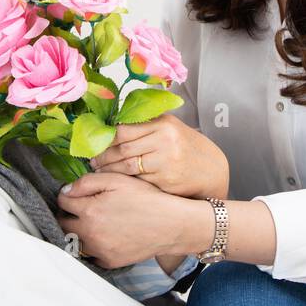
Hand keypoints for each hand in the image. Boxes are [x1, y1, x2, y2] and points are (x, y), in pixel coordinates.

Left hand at [57, 171, 207, 269]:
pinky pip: (90, 255)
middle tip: (79, 208)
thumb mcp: (117, 180)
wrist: (171, 225)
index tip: (74, 194)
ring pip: (74, 242)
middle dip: (67, 214)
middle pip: (63, 224)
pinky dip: (91, 246)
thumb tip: (66, 191)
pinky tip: (101, 236)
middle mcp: (90, 233)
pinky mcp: (109, 262)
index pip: (62, 202)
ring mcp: (99, 250)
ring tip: (89, 223)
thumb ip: (87, 182)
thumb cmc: (146, 199)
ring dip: (76, 232)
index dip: (67, 195)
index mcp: (89, 210)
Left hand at [88, 113, 228, 199]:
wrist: (212, 171)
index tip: (94, 143)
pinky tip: (115, 182)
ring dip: (109, 170)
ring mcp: (166, 162)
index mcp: (163, 124)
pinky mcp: (166, 182)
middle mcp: (165, 141)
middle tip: (92, 161)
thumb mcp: (170, 128)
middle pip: (122, 148)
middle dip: (103, 156)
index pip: (124, 129)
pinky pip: (137, 181)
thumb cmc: (186, 148)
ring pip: (126, 166)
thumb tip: (109, 125)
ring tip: (99, 171)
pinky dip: (123, 182)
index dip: (105, 138)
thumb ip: (145, 125)